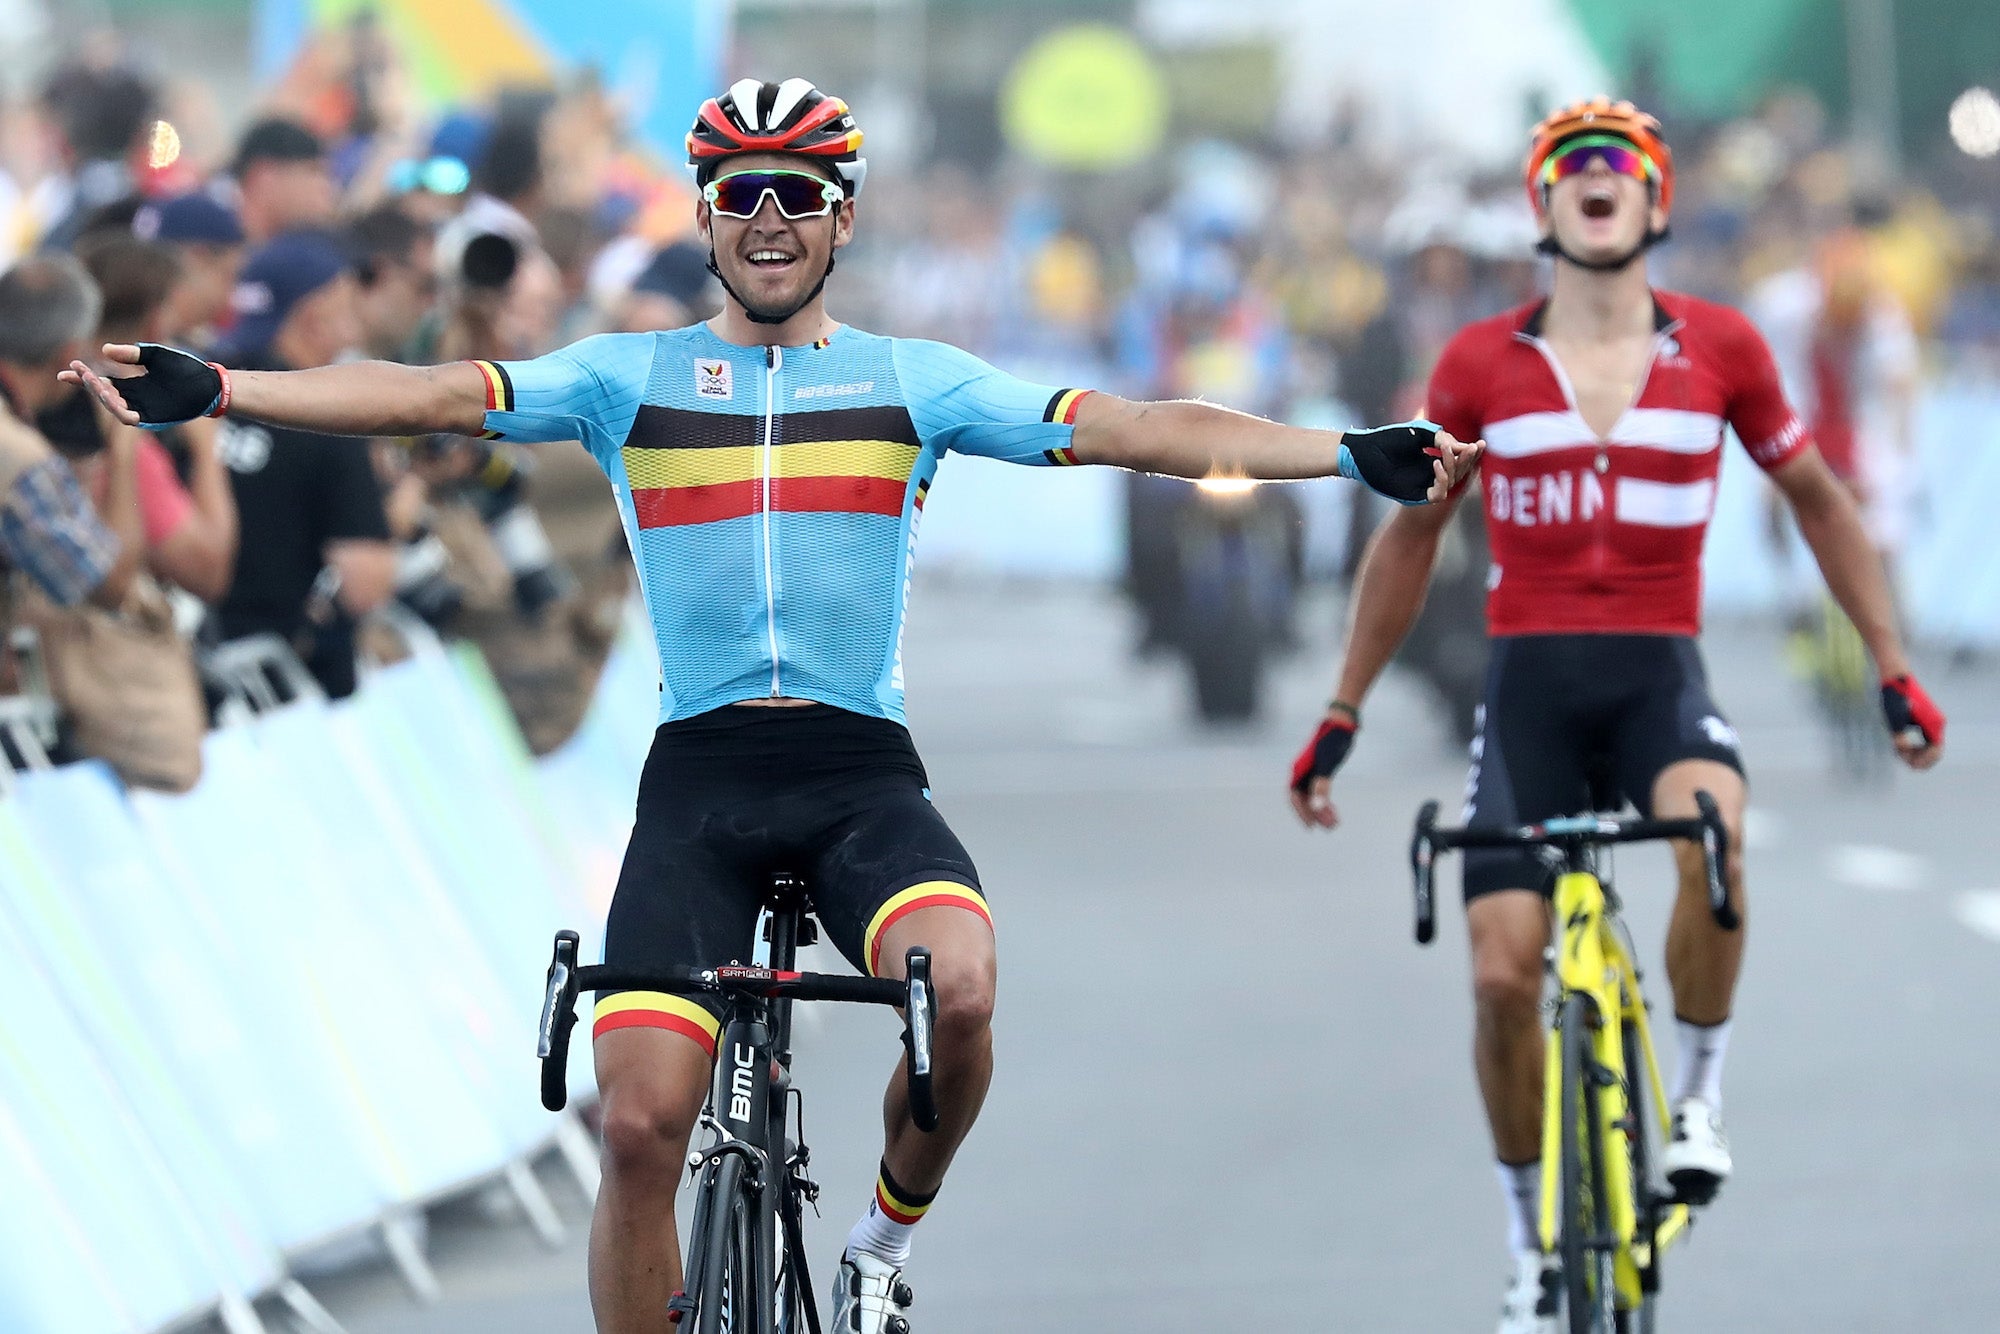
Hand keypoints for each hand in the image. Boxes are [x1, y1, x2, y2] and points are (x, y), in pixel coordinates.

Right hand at [58, 343, 224, 428]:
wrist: (209, 384)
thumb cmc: (185, 369)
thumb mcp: (155, 356)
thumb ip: (132, 354)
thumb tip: (104, 350)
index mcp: (132, 384)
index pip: (102, 382)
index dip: (84, 378)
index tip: (65, 371)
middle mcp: (135, 398)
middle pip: (105, 394)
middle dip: (91, 385)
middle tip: (82, 373)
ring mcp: (144, 409)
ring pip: (116, 408)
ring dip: (105, 398)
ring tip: (97, 385)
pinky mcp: (155, 419)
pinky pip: (134, 420)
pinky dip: (124, 413)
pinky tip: (117, 404)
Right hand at [1288, 708, 1357, 828]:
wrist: (1340, 722)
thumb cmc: (1333, 741)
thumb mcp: (1327, 764)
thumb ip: (1322, 786)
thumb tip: (1318, 807)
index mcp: (1298, 770)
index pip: (1295, 798)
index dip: (1302, 813)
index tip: (1312, 826)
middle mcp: (1301, 771)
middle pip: (1304, 799)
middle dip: (1315, 814)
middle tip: (1330, 827)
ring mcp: (1311, 770)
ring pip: (1312, 796)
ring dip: (1321, 809)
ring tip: (1335, 821)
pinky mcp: (1321, 768)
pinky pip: (1319, 789)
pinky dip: (1325, 800)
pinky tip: (1334, 807)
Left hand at [1339, 420, 1483, 504]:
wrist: (1366, 450)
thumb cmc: (1388, 439)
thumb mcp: (1421, 434)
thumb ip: (1441, 438)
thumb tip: (1465, 446)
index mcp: (1432, 460)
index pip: (1458, 460)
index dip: (1470, 453)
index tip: (1481, 443)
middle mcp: (1429, 474)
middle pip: (1459, 472)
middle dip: (1468, 459)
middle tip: (1474, 447)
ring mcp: (1423, 484)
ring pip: (1451, 483)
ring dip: (1455, 466)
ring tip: (1447, 451)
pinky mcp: (1414, 495)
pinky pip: (1437, 494)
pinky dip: (1441, 481)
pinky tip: (1436, 464)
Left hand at [1880, 673, 1943, 769]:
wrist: (1896, 678)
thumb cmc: (1894, 697)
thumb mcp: (1893, 718)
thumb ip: (1898, 735)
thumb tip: (1900, 748)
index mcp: (1934, 724)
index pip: (1936, 751)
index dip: (1924, 761)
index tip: (1909, 765)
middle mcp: (1937, 723)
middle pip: (1935, 750)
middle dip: (1920, 758)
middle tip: (1902, 761)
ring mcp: (1933, 721)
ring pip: (1930, 746)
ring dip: (1917, 753)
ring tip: (1899, 754)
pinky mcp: (1926, 719)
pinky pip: (1926, 739)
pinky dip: (1916, 746)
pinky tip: (1901, 747)